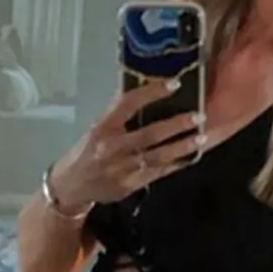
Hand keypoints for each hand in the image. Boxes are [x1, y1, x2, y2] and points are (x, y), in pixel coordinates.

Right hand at [45, 81, 203, 213]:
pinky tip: (190, 157)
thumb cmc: (86, 152)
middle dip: (176, 125)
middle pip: (149, 133)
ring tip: (201, 138)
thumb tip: (146, 92)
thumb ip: (119, 114)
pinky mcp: (129, 184)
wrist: (71, 186)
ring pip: (158, 155)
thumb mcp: (97, 128)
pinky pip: (157, 173)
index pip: (128, 103)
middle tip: (198, 116)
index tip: (174, 84)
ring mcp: (122, 168)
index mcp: (102, 127)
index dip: (152, 92)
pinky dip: (175, 164)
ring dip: (182, 146)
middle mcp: (112, 147)